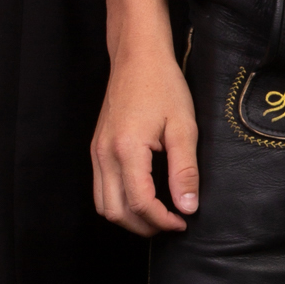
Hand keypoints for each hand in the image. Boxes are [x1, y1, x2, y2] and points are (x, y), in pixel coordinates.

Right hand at [92, 44, 200, 234]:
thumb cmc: (163, 85)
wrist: (137, 57)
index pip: (140, 203)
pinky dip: (119, 201)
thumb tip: (187, 206)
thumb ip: (185, 170)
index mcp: (127, 149)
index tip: (183, 221)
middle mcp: (105, 154)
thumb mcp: (184, 127)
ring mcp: (96, 151)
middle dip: (144, 226)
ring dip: (129, 218)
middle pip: (115, 212)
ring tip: (158, 214)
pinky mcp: (96, 148)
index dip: (162, 220)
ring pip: (103, 205)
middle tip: (172, 223)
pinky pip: (101, 188)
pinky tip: (143, 197)